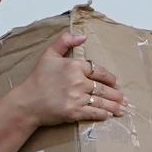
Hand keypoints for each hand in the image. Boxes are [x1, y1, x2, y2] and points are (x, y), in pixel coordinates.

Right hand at [14, 31, 128, 126]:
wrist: (27, 102)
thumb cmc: (37, 78)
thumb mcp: (49, 54)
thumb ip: (65, 41)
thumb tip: (83, 36)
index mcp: (74, 66)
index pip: (98, 70)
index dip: (109, 77)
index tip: (115, 82)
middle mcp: (78, 81)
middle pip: (103, 88)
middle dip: (116, 94)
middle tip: (124, 98)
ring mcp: (77, 97)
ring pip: (101, 101)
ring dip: (114, 106)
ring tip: (123, 109)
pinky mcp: (74, 112)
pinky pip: (93, 112)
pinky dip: (103, 114)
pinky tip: (109, 115)